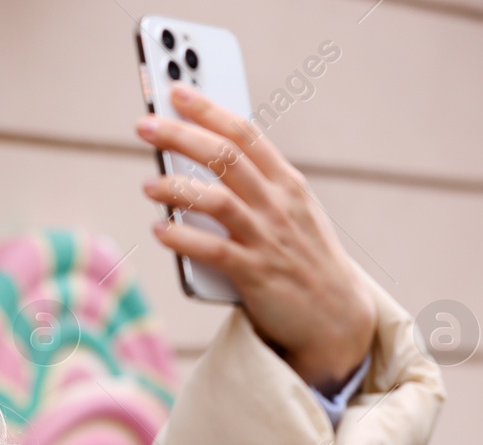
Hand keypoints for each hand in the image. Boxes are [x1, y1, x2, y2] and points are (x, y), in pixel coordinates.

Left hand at [137, 83, 376, 395]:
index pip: (245, 133)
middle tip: (145, 125)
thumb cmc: (302, 258)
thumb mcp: (289, 212)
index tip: (176, 91)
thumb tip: (195, 164)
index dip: (208, 110)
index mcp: (287, 183)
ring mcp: (268, 238)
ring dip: (176, 189)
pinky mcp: (256, 274)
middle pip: (225, 157)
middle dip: (181, 136)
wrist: (337, 316)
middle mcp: (278, 204)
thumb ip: (253, 187)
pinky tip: (160, 230)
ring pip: (217, 200)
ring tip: (148, 184)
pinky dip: (183, 238)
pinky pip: (213, 250)